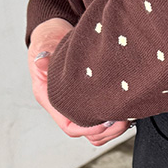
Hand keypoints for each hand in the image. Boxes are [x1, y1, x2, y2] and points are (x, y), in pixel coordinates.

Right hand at [28, 18, 130, 145]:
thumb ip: (44, 54)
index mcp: (50, 99)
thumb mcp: (45, 44)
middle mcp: (65, 107)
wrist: (56, 33)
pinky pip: (104, 122)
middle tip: (122, 120)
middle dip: (106, 131)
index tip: (105, 121)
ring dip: (113, 129)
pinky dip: (115, 123)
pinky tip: (125, 112)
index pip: (69, 126)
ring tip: (126, 118)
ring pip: (97, 132)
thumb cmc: (49, 40)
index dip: (88, 128)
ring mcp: (79, 106)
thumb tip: (41, 60)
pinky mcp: (91, 101)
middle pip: (86, 134)